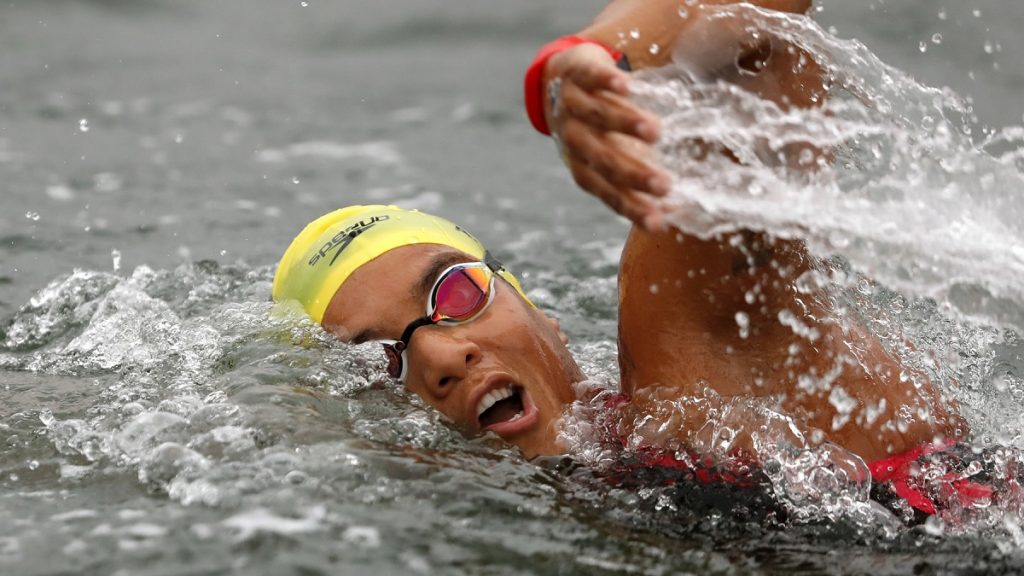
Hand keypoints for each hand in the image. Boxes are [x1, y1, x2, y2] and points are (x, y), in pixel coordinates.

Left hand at [545, 44, 672, 230]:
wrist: (555, 81)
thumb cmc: (594, 128)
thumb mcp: (611, 154)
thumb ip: (636, 178)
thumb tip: (674, 209)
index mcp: (584, 166)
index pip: (609, 192)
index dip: (633, 208)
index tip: (658, 224)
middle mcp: (575, 140)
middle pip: (604, 160)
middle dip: (635, 174)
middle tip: (665, 186)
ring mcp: (573, 106)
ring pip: (598, 117)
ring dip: (625, 125)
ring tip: (656, 132)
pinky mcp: (577, 75)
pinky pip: (591, 79)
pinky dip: (607, 83)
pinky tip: (627, 86)